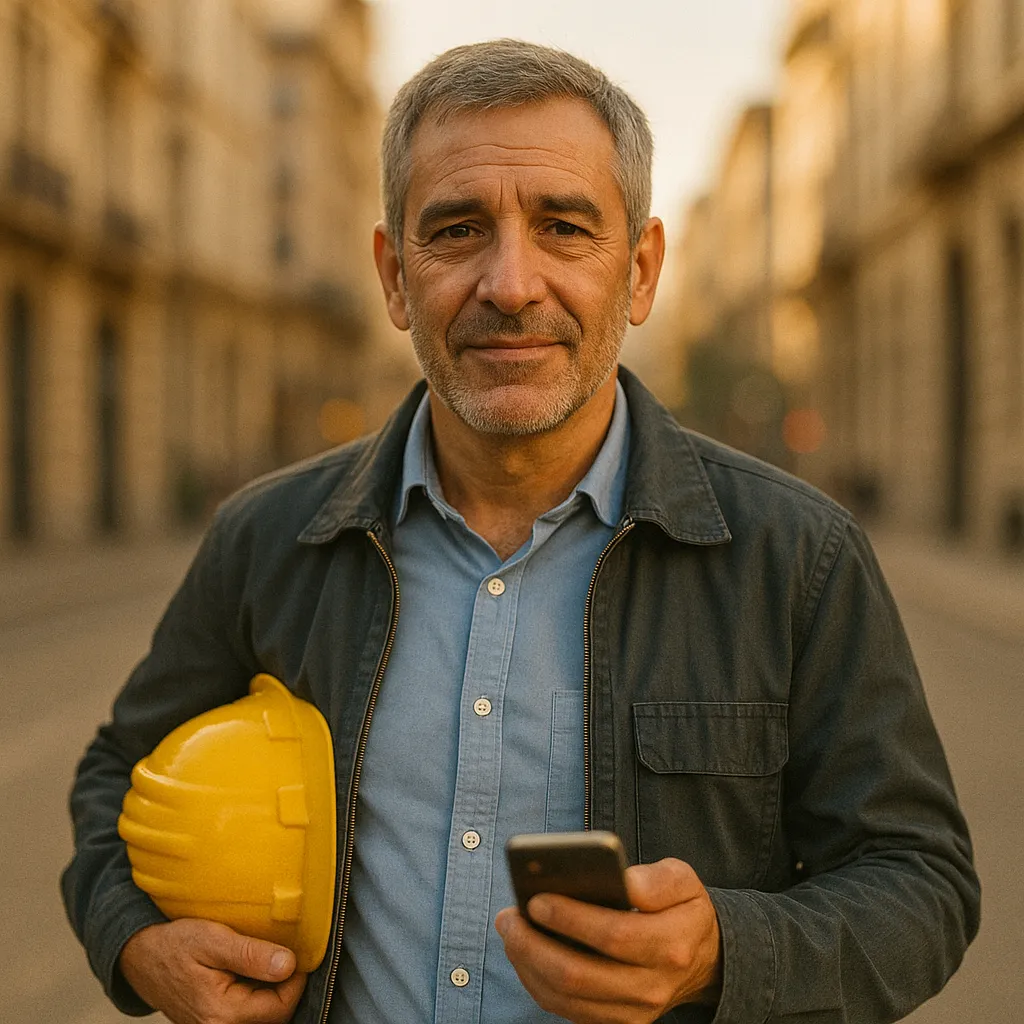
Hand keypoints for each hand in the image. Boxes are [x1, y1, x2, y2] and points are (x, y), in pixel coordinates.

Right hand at [118, 918, 306, 1023]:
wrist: (140, 956)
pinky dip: (257, 993)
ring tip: (265, 961)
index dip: (296, 980)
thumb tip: (288, 965)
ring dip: (271, 990)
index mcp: (221, 1014)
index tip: (296, 953)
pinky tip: (252, 972)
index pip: (281, 1007)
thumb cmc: (175, 944)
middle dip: (284, 985)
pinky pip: (248, 1013)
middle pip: (275, 1014)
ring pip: (263, 1015)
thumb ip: (250, 954)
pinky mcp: (214, 1022)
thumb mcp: (213, 940)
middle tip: (281, 952)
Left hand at [495, 858, 720, 1023]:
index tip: (536, 899)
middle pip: (581, 975)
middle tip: (509, 917)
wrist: (699, 958)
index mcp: (672, 944)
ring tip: (510, 931)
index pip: (615, 935)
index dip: (571, 919)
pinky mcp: (616, 1023)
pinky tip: (524, 954)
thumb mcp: (684, 880)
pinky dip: (537, 983)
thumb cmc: (681, 909)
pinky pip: (566, 1011)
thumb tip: (622, 881)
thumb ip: (657, 879)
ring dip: (528, 965)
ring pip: (566, 999)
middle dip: (534, 945)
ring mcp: (634, 1012)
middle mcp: (653, 986)